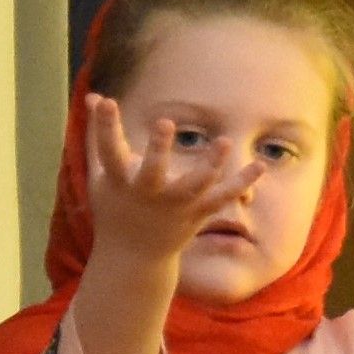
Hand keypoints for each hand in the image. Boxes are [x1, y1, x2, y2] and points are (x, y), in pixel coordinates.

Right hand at [72, 91, 259, 283]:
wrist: (133, 257)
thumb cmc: (114, 207)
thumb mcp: (100, 174)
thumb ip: (99, 135)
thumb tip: (92, 95)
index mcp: (119, 183)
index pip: (108, 151)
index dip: (105, 126)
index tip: (105, 100)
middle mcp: (147, 195)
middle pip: (152, 172)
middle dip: (158, 149)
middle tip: (164, 122)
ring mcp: (174, 207)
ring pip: (194, 186)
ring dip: (210, 166)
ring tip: (225, 142)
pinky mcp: (196, 215)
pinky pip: (221, 197)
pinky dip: (241, 183)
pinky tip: (260, 165)